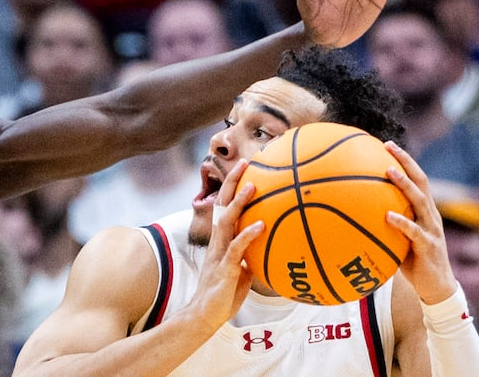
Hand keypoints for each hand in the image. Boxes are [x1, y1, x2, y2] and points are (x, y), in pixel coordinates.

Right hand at [187, 161, 263, 329]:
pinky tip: (261, 225)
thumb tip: (273, 246)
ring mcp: (219, 253)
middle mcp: (217, 241)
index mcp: (221, 240)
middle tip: (247, 162)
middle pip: (222, 203)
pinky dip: (248, 234)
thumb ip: (252, 256)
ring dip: (240, 202)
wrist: (205, 316)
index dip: (233, 185)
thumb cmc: (224, 295)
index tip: (246, 167)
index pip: (224, 205)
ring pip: (226, 220)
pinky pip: (236, 247)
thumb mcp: (242, 270)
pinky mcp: (224, 267)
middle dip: (232, 181)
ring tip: (253, 185)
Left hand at [383, 141, 457, 304]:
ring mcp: (432, 229)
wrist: (436, 289)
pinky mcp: (429, 246)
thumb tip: (353, 214)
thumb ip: (383, 224)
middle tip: (389, 146)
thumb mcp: (397, 239)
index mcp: (424, 211)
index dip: (404, 161)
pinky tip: (388, 216)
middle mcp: (430, 215)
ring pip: (420, 201)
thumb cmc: (413, 262)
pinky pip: (414, 232)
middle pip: (421, 181)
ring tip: (389, 171)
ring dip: (405, 185)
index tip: (387, 144)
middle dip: (406, 161)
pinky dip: (402, 222)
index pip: (417, 179)